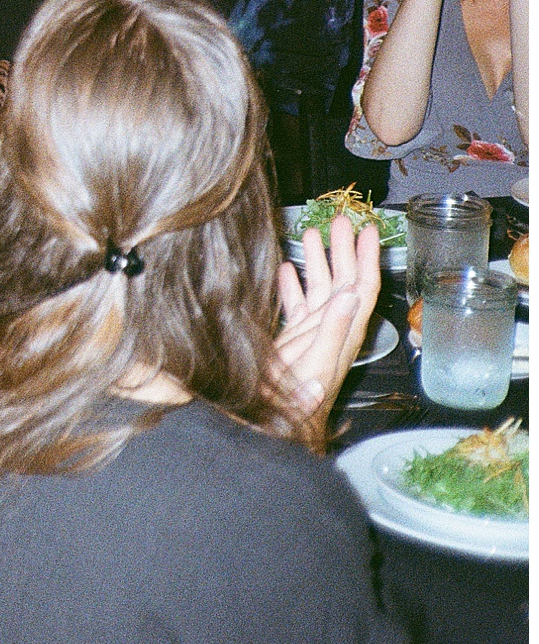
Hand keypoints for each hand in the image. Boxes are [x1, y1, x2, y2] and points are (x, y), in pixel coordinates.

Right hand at [271, 217, 380, 432]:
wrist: (276, 424)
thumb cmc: (296, 401)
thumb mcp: (316, 363)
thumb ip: (332, 330)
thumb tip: (348, 293)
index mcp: (344, 330)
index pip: (361, 286)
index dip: (366, 257)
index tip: (368, 230)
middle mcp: (332, 326)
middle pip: (343, 280)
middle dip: (343, 249)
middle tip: (341, 219)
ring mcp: (311, 332)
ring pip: (319, 288)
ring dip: (318, 260)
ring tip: (312, 233)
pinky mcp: (291, 339)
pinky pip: (296, 304)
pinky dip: (292, 284)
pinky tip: (285, 269)